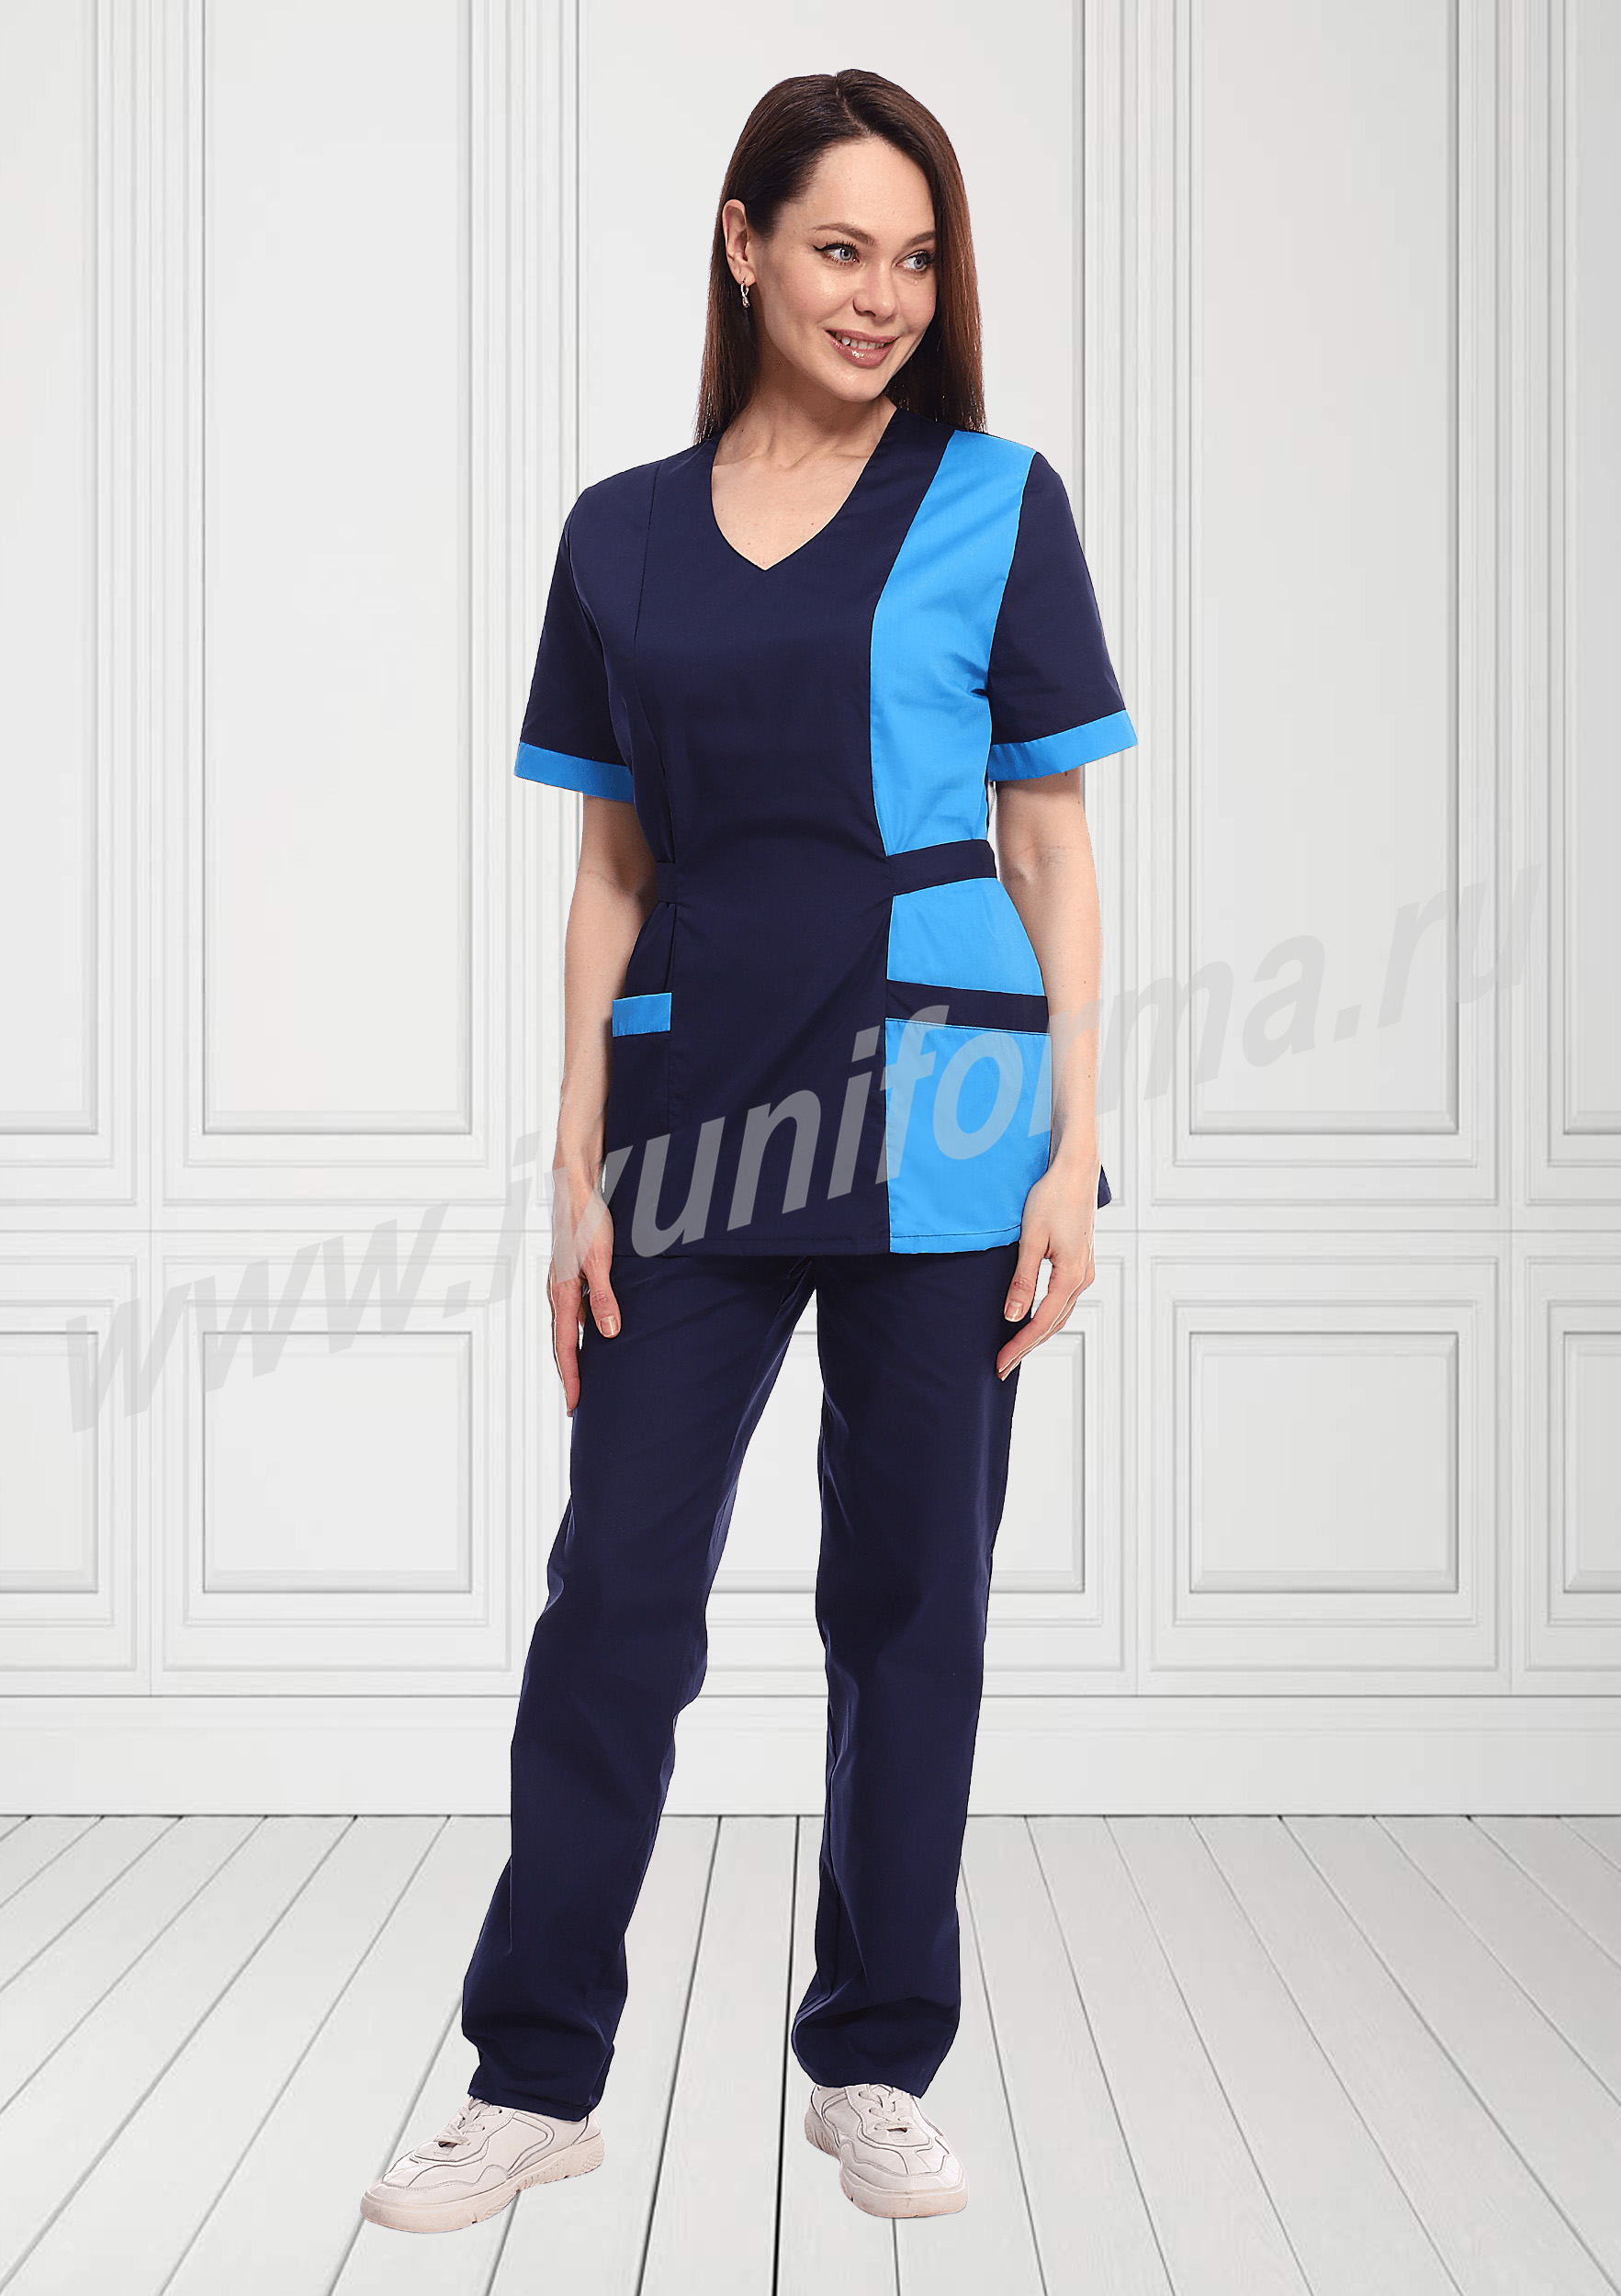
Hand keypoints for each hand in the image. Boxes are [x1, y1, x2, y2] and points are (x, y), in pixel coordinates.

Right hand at [548, 1162, 621, 1414]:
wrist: (574, 1185)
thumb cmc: (588, 1220)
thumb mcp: (601, 1260)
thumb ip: (605, 1298)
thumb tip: (609, 1335)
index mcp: (562, 1294)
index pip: (564, 1349)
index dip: (571, 1379)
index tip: (575, 1408)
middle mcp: (557, 1292)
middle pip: (561, 1344)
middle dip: (569, 1374)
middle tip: (578, 1404)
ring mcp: (561, 1283)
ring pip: (565, 1328)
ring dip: (572, 1354)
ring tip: (583, 1377)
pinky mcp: (570, 1273)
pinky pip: (572, 1312)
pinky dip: (578, 1331)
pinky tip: (591, 1334)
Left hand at [995, 1157, 1098, 1379]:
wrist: (1075, 1171)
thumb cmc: (1052, 1198)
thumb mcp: (1031, 1239)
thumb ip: (1022, 1280)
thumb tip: (1012, 1316)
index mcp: (1070, 1275)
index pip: (1041, 1322)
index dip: (1019, 1345)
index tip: (1000, 1363)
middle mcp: (1082, 1278)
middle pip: (1053, 1324)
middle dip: (1026, 1347)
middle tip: (1001, 1367)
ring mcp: (1083, 1271)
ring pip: (1060, 1314)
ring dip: (1037, 1334)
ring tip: (1014, 1351)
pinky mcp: (1079, 1263)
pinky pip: (1063, 1300)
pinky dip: (1047, 1317)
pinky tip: (1033, 1320)